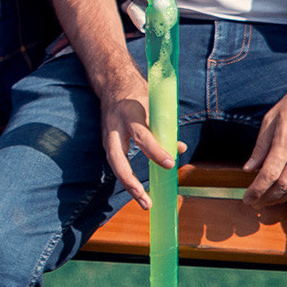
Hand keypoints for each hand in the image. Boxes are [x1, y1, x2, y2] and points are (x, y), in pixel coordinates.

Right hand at [97, 79, 179, 210]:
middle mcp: (114, 126)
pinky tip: (137, 191)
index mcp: (129, 113)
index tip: (170, 164)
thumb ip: (166, 127)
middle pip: (117, 159)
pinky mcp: (106, 142)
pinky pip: (116, 163)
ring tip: (144, 202)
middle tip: (145, 199)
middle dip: (130, 181)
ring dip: (128, 185)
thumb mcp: (155, 105)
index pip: (142, 136)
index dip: (156, 151)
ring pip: (114, 165)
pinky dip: (126, 178)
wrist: (113, 84)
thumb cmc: (139, 94)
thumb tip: (180, 149)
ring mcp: (107, 135)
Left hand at [242, 75, 286, 206]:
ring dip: (285, 199)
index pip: (269, 173)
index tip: (247, 199)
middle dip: (267, 198)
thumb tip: (248, 169)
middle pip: (285, 184)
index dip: (256, 190)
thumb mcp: (271, 119)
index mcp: (286, 138)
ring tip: (272, 200)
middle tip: (257, 203)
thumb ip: (260, 146)